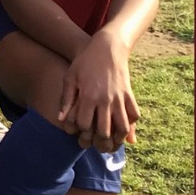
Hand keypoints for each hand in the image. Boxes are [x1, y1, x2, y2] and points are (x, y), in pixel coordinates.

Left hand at [58, 33, 139, 150]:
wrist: (107, 47)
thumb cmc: (84, 62)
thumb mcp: (70, 77)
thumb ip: (66, 99)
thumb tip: (61, 120)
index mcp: (88, 96)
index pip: (84, 124)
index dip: (80, 132)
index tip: (78, 134)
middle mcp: (105, 99)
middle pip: (104, 130)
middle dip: (99, 142)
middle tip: (96, 146)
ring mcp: (120, 98)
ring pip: (122, 127)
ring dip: (117, 139)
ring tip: (111, 144)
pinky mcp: (129, 95)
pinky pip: (134, 115)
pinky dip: (131, 126)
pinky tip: (124, 130)